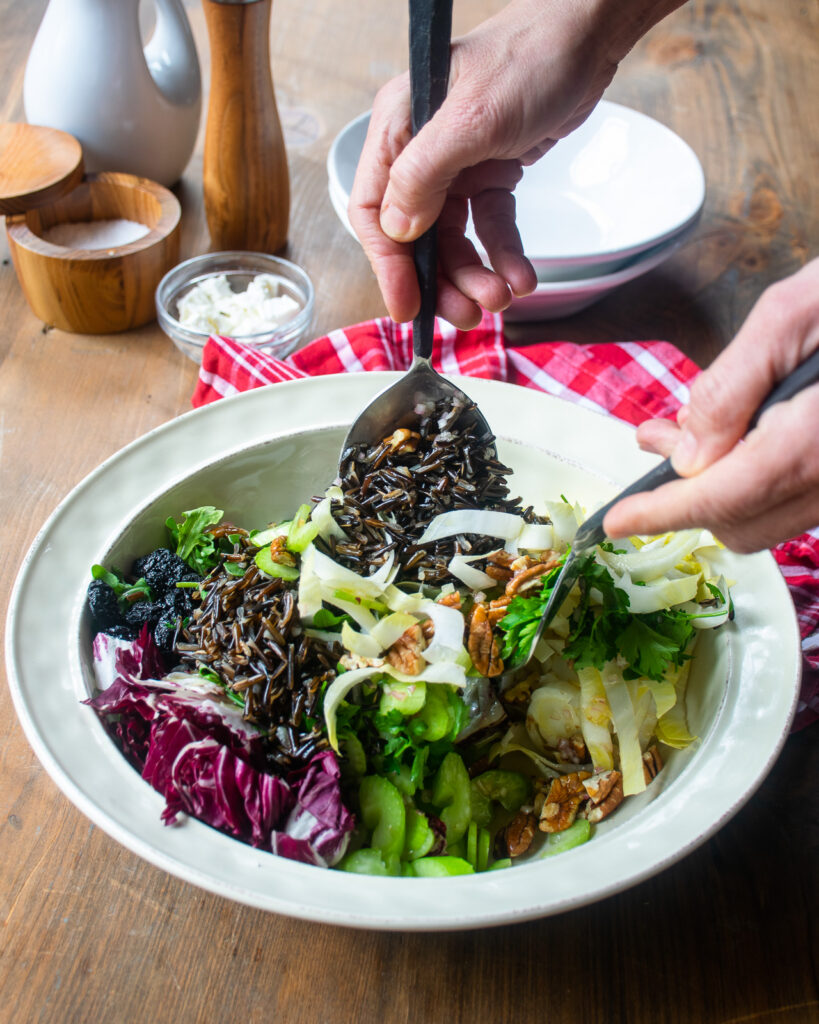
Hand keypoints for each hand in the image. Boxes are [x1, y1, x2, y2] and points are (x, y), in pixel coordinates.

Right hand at [349, 0, 682, 327]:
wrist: (589, 38)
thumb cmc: (529, 57)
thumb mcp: (471, 119)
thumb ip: (424, 176)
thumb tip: (396, 230)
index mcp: (398, 129)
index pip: (373, 210)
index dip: (389, 264)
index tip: (408, 306)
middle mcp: (421, 150)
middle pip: (416, 237)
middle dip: (441, 280)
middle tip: (465, 315)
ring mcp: (456, 165)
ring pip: (454, 239)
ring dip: (475, 275)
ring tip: (501, 299)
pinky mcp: (491, 173)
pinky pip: (491, 226)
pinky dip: (504, 254)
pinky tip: (521, 276)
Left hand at [603, 257, 818, 551]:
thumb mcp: (794, 312)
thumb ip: (732, 387)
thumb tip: (689, 454)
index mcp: (813, 442)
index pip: (718, 498)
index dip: (659, 515)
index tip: (616, 522)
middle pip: (741, 523)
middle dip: (686, 495)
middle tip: (654, 443)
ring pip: (770, 515)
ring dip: (719, 486)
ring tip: (687, 432)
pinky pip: (802, 497)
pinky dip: (757, 477)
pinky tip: (741, 434)